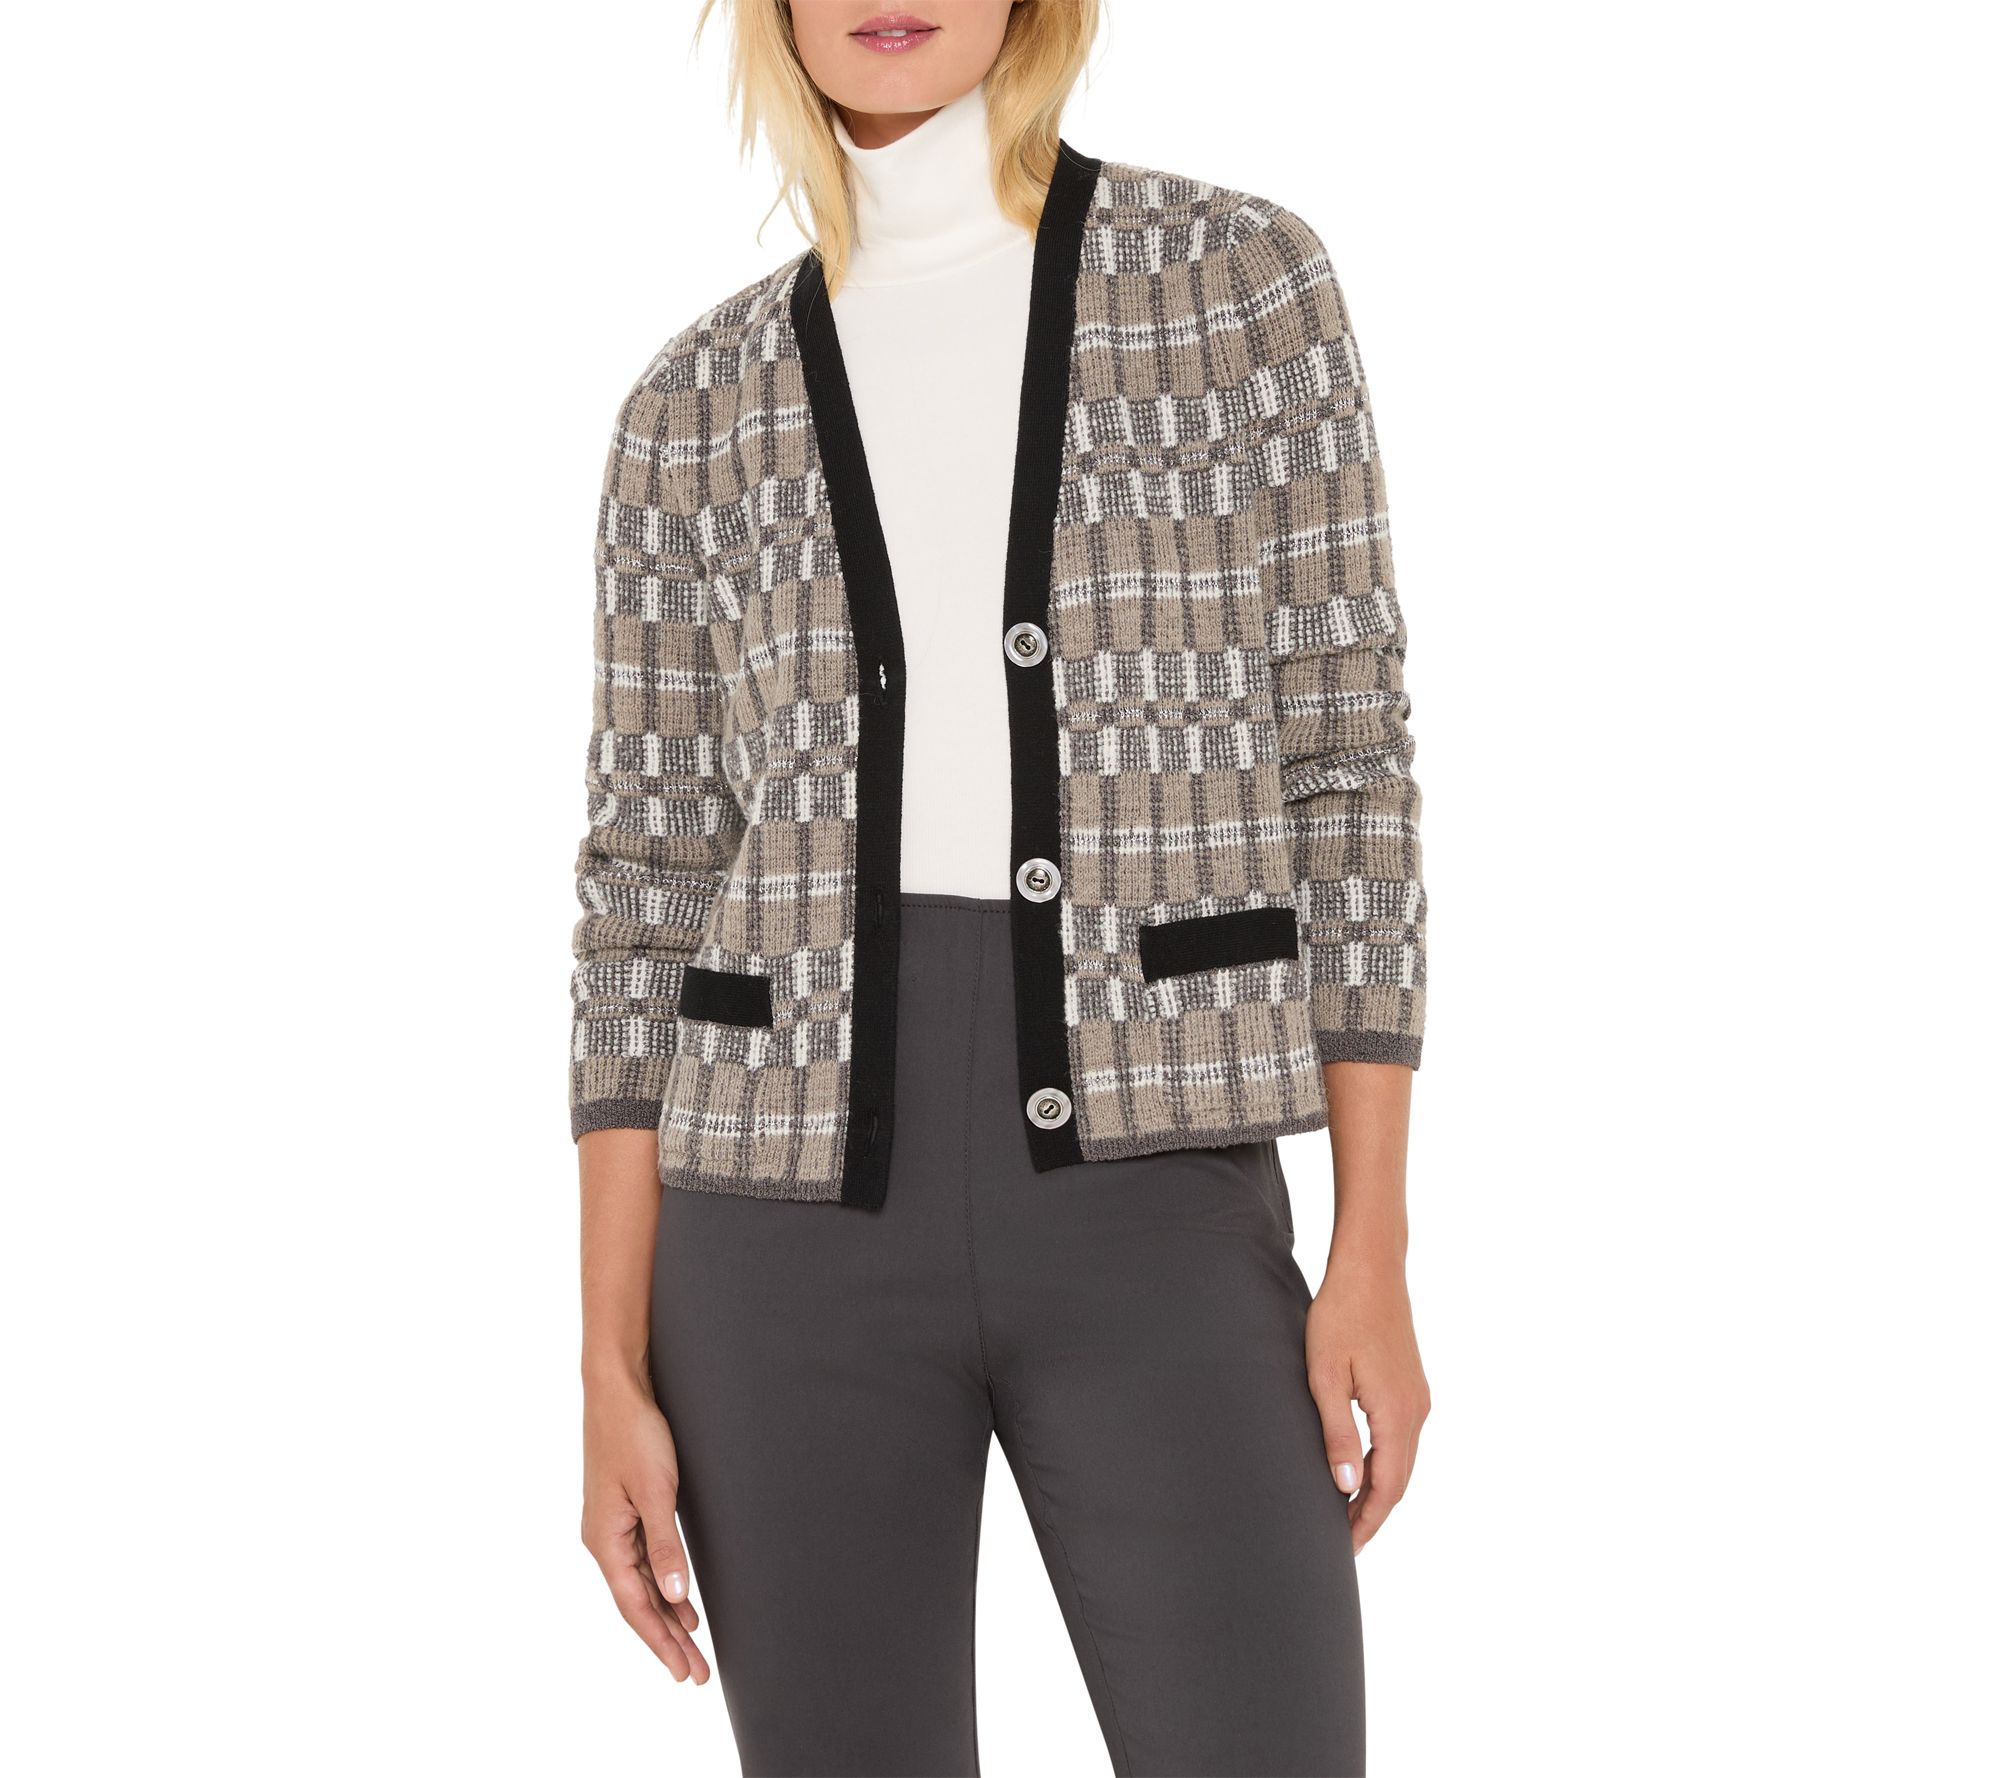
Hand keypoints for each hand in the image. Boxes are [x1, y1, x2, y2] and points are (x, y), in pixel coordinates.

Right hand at [581, 1374, 710, 1682]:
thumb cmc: (633, 1434)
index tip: (686, 1672)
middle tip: (697, 1673)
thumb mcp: (656, 1491)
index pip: (636, 1607)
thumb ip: (664, 1544)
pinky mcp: (622, 1510)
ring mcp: (611, 1526)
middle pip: (638, 1604)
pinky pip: (642, 1562)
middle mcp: (603, 1540)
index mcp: (604, 1541)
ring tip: (692, 1646)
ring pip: (640, 1585)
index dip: (662, 1643)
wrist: (617, 1389)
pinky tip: (680, 1598)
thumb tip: (674, 1595)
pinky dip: (662, 1585)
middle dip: (667, 1641)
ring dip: (667, 1616)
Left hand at [1306, 1257, 1430, 1555]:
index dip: (1366, 1522)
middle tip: (1343, 1546)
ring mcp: (1419, 1399)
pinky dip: (1385, 1465)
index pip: (1387, 1488)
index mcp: (1397, 1414)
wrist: (1371, 1268)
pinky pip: (1401, 1440)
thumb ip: (1336, 1433)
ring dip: (1379, 1491)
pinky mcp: (1412, 1387)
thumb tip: (1345, 1486)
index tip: (1345, 1551)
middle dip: (1372, 1515)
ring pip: (1403, 1462)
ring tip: (1346, 1515)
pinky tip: (1361, 1470)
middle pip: (1400, 1482)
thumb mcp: (1325, 1375)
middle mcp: (1417, 1412)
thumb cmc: (1340, 1315)